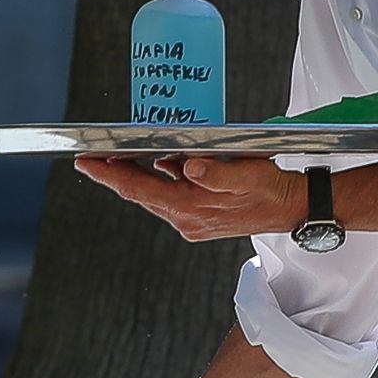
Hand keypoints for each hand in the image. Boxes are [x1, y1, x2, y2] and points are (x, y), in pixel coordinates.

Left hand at [73, 154, 306, 242]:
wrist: (292, 208)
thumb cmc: (271, 189)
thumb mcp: (248, 173)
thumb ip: (217, 171)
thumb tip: (186, 166)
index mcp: (191, 208)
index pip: (139, 189)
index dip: (109, 175)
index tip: (86, 163)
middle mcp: (185, 219)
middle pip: (141, 193)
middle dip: (116, 174)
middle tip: (92, 157)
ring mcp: (191, 221)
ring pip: (154, 195)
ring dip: (139, 176)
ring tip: (120, 156)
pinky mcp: (198, 218)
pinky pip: (170, 197)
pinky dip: (162, 181)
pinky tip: (163, 165)